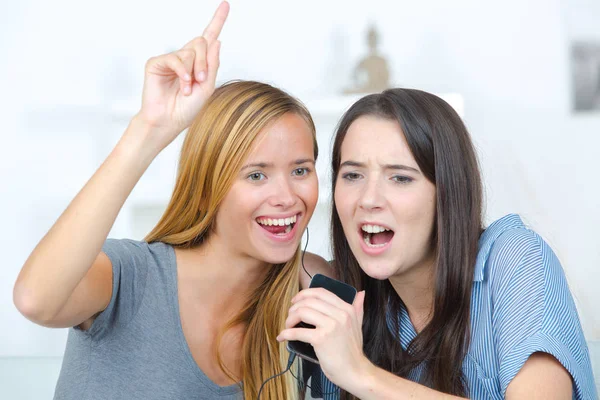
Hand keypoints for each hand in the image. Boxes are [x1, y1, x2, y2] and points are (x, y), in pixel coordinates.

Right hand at [133, 1, 229, 151]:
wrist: (169, 121)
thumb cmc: (187, 108)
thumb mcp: (208, 86)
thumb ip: (212, 64)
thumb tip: (216, 40)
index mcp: (199, 63)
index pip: (209, 38)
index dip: (218, 20)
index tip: (225, 4)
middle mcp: (186, 58)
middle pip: (201, 41)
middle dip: (205, 61)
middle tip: (202, 79)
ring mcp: (171, 60)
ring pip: (189, 51)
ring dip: (194, 71)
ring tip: (188, 88)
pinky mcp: (157, 63)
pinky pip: (175, 58)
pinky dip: (182, 72)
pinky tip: (182, 84)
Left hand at [277, 288, 370, 390]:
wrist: (355, 371)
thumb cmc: (353, 351)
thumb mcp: (358, 325)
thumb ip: (358, 308)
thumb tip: (361, 293)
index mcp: (347, 309)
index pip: (321, 292)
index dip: (304, 294)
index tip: (296, 301)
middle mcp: (340, 314)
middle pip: (309, 301)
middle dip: (295, 307)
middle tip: (290, 316)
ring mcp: (331, 326)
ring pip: (302, 312)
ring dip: (290, 319)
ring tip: (288, 326)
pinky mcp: (321, 339)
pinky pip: (298, 332)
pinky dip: (286, 334)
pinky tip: (282, 337)